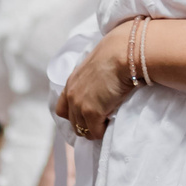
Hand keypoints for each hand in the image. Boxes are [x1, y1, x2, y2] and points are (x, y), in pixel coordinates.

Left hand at [55, 20, 134, 139]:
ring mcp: (80, 105)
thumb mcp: (96, 66)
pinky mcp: (92, 112)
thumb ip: (92, 78)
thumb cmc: (115, 54)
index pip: (62, 109)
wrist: (122, 54)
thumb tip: (101, 86)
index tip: (87, 115)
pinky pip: (95, 132)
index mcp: (71, 82)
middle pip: (73, 122)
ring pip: (82, 130)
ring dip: (94, 129)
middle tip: (100, 121)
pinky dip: (102, 132)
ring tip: (106, 123)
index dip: (74, 115)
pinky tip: (110, 125)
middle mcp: (72, 95)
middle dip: (85, 124)